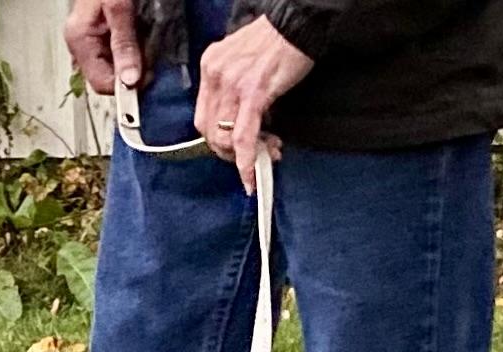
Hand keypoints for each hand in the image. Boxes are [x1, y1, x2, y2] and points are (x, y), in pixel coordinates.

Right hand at [65, 0, 141, 95]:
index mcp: (79, 39)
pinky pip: (118, 53)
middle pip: (108, 77)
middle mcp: (82, 44)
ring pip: (115, 67)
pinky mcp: (103, 34)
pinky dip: (133, 50)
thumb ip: (124, 44)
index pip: (101, 83)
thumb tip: (129, 80)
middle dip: (129, 72)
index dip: (125, 85)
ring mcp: (92, 40)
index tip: (147, 76)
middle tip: (148, 56)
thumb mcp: (120, 8)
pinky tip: (140, 38)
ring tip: (144, 42)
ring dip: (133, 61)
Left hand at [195, 19, 314, 191]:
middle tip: (251, 156)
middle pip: (209, 131)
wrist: (299, 23)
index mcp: (211, 66)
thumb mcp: (242, 63)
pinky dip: (246, 162)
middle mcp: (216, 74)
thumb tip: (240, 124)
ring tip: (268, 152)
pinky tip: (252, 176)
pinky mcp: (253, 92)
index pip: (204, 116)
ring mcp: (232, 84)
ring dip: (243, 156)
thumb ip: (234, 91)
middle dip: (228, 152)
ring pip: (225, 138)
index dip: (217, 140)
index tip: (234, 149)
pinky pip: (244, 137)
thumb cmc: (277, 41)